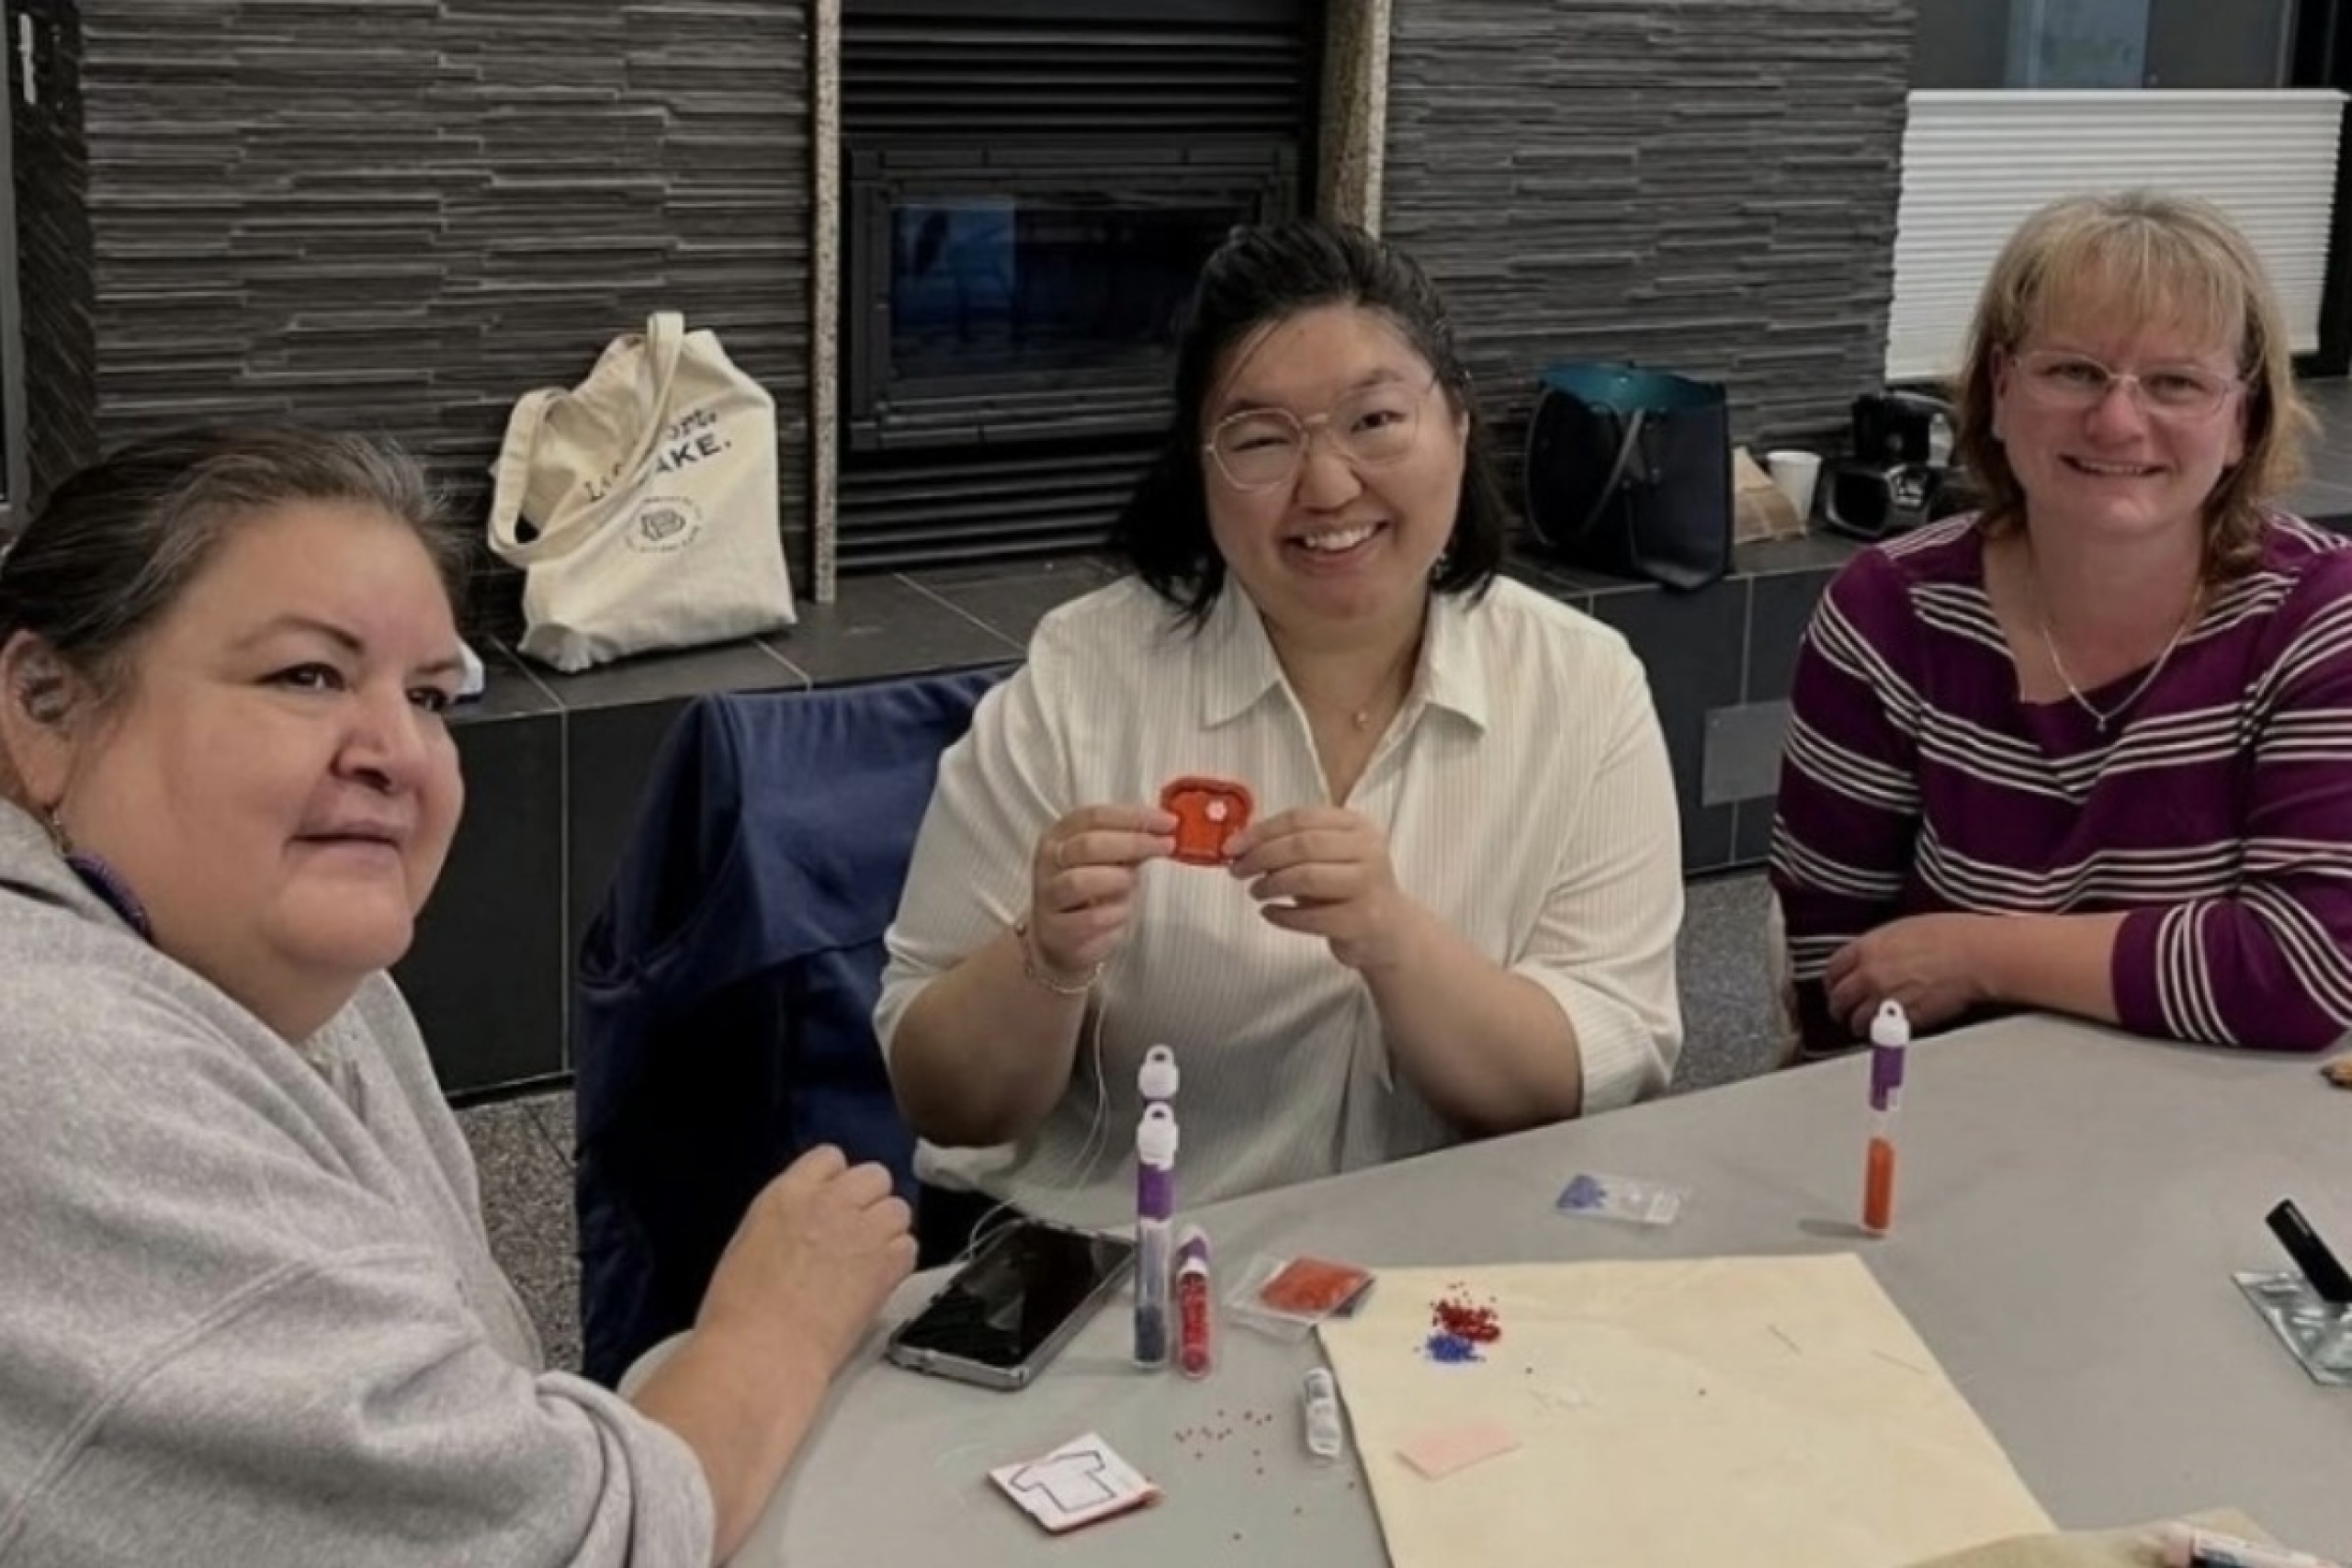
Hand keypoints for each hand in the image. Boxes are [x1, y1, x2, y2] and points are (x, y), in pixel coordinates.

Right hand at [697, 1145, 915, 1376]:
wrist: (763, 1350)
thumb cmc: (740, 1311)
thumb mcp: (748, 1243)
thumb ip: (784, 1219)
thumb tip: (801, 1223)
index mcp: (787, 1194)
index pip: (829, 1158)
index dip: (835, 1181)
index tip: (834, 1202)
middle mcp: (830, 1203)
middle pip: (875, 1175)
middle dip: (869, 1200)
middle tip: (857, 1232)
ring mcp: (862, 1231)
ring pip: (899, 1209)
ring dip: (888, 1230)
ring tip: (868, 1260)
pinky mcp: (886, 1265)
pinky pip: (909, 1247)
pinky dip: (898, 1262)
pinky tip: (878, 1281)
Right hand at [1029, 804, 1176, 976]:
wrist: (1060, 937)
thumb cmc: (1089, 891)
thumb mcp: (1105, 860)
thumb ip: (1128, 843)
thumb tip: (1166, 828)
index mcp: (1060, 835)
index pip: (1095, 816)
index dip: (1134, 817)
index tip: (1168, 822)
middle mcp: (1048, 861)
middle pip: (1088, 845)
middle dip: (1133, 843)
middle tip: (1166, 846)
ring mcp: (1048, 896)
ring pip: (1081, 881)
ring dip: (1117, 880)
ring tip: (1132, 885)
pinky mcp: (1056, 929)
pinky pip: (1091, 919)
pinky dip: (1115, 914)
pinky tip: (1122, 912)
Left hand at [1225, 806, 1423, 970]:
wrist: (1389, 930)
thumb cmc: (1348, 889)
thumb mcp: (1329, 856)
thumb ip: (1293, 845)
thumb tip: (1242, 845)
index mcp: (1357, 825)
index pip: (1301, 818)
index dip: (1261, 830)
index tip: (1233, 845)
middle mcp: (1369, 850)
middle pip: (1302, 845)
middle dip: (1261, 856)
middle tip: (1238, 869)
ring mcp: (1369, 885)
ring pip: (1306, 877)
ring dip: (1270, 884)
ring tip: (1255, 891)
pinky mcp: (1363, 920)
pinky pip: (1311, 917)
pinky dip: (1282, 915)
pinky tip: (1269, 913)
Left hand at [1824, 914, 1990, 1037]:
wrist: (1976, 955)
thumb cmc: (1952, 936)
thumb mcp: (1904, 929)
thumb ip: (1880, 946)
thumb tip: (1872, 956)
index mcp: (1868, 948)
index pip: (1833, 969)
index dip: (1832, 981)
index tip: (1835, 987)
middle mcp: (1870, 974)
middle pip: (1839, 998)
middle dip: (1838, 1007)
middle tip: (1842, 1011)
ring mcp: (1884, 999)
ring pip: (1856, 1020)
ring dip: (1856, 1024)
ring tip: (1860, 1026)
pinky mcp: (1903, 1020)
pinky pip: (1880, 1033)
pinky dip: (1879, 1034)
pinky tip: (1883, 1031)